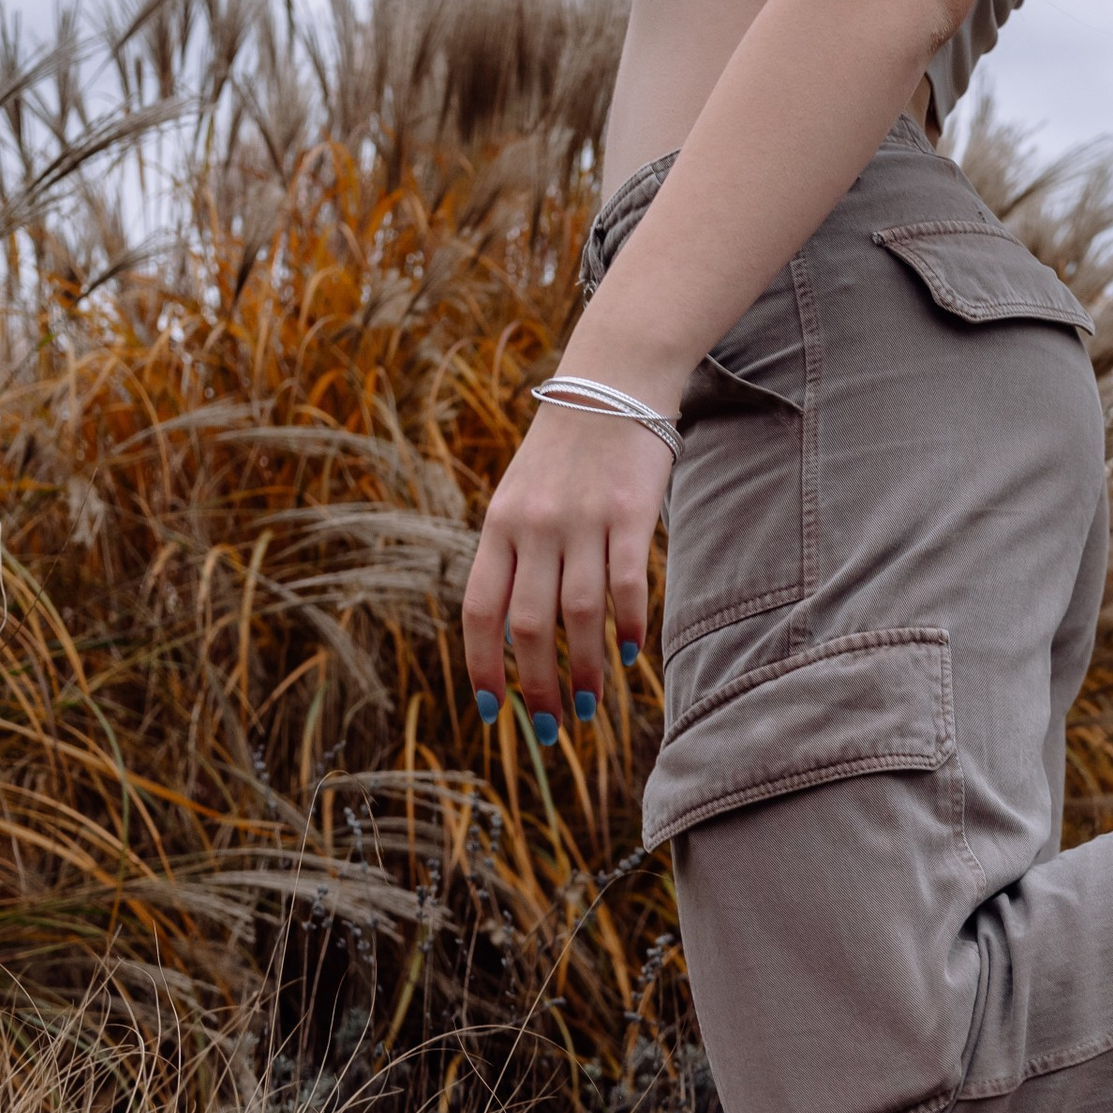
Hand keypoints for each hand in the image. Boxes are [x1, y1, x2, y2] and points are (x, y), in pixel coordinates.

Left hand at [461, 403, 672, 744]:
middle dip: (535, 687)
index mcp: (498, 525)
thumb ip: (512, 556)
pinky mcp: (630, 513)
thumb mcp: (520, 496)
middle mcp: (535, 526)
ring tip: (588, 707)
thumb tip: (513, 635)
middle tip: (547, 730)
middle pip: (530, 626)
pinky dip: (629, 625)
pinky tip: (631, 654)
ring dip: (583, 670)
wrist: (612, 382)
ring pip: (580, 614)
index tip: (492, 710)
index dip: (483, 665)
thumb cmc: (564, 452)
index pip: (481, 610)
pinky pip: (628, 583)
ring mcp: (583, 520)